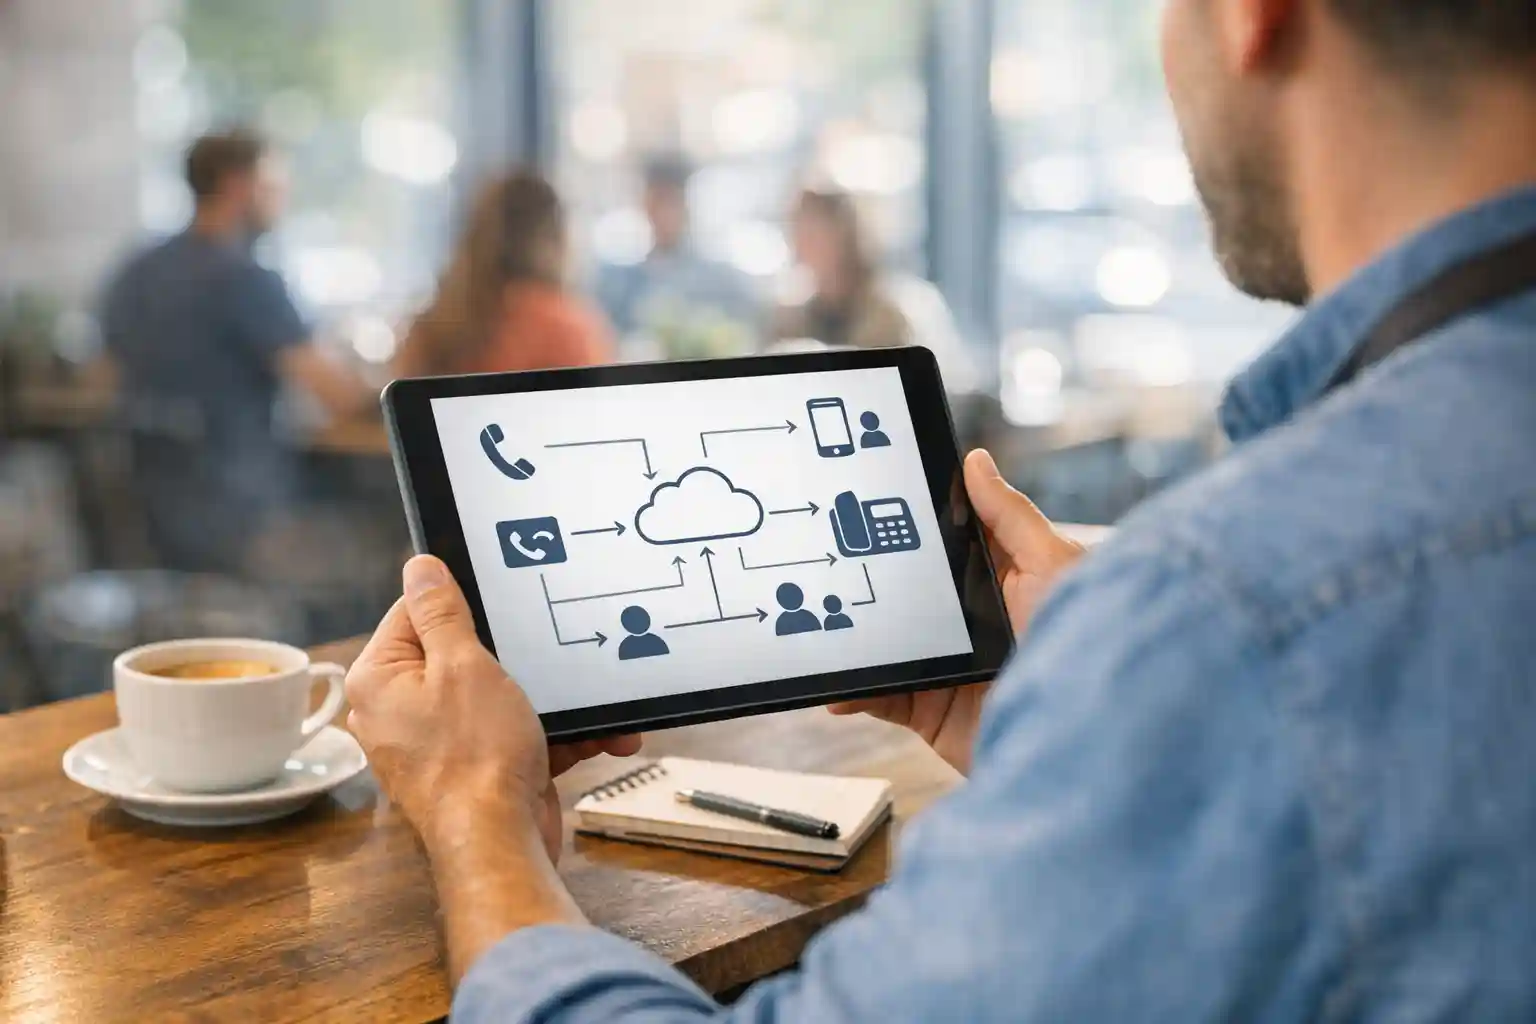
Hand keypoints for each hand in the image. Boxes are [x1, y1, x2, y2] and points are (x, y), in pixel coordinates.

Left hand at [345, 556, 640, 862]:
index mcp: (380, 680)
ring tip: (590, 704)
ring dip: (549, 701)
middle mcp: (400, 711)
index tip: (501, 603)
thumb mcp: (463, 664)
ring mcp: (438, 743)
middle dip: (520, 657)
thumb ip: (440, 612)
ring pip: (498, 697)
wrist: (502, 844)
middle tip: (549, 650)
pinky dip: (554, 734)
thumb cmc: (474, 758)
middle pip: (463, 654)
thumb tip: (419, 568)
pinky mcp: (475, 768)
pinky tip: (597, 735)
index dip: (462, 604)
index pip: (415, 613)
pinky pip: (514, 734)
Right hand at [828, 449, 1085, 774]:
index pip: (948, 543)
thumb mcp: (1052, 565)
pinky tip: (835, 683)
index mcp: (1001, 581)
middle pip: (908, 592)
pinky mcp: (932, 710)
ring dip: (852, 636)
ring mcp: (948, 665)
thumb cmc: (1085, 646)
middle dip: (869, 581)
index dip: (911, 525)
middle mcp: (972, 622)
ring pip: (886, 643)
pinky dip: (853, 691)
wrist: (1081, 741)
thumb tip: (975, 462)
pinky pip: (880, 695)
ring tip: (816, 620)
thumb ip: (1009, 517)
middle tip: (828, 559)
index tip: (869, 502)